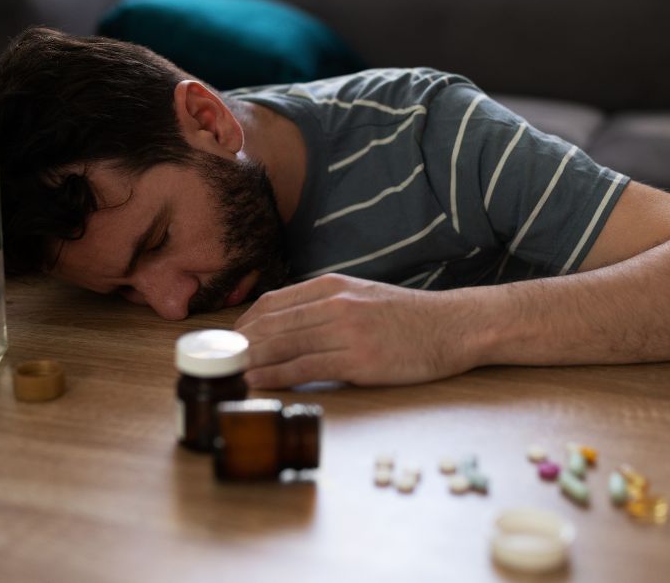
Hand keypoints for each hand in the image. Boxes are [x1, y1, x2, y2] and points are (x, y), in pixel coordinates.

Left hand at [233, 274, 479, 387]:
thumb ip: (325, 305)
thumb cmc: (409, 317)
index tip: (226, 342)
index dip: (243, 325)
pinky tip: (257, 383)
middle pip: (270, 324)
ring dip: (248, 362)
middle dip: (236, 346)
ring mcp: (347, 331)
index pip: (272, 303)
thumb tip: (286, 324)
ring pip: (282, 346)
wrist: (454, 326)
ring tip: (225, 377)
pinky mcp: (359, 359)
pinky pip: (305, 368)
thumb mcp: (362, 296)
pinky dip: (274, 377)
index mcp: (332, 286)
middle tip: (215, 364)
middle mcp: (335, 303)